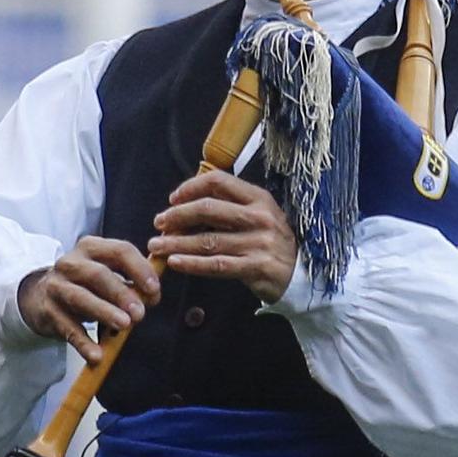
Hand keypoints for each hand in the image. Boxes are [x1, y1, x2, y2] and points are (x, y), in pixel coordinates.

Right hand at [18, 239, 160, 364]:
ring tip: (124, 326)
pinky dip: (83, 343)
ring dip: (104, 312)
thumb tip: (151, 297)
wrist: (39, 296)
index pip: (120, 250)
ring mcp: (57, 286)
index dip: (140, 269)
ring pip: (80, 297)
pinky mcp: (48, 311)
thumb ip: (130, 283)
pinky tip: (97, 355)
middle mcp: (72, 263)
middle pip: (99, 274)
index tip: (155, 289)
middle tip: (140, 313)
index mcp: (92, 248)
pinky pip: (67, 328)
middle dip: (122, 293)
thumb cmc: (84, 285)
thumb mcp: (105, 275)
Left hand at [148, 170, 296, 302]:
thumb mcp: (258, 215)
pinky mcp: (256, 267)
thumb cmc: (270, 242)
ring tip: (156, 246)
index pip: (218, 182)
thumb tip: (185, 205)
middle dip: (177, 216)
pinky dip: (192, 264)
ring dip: (177, 243)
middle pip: (208, 210)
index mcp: (258, 198)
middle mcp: (260, 217)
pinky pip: (217, 265)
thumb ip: (229, 207)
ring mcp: (259, 242)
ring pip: (208, 240)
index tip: (173, 199)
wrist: (301, 274)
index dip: (190, 187)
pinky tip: (175, 263)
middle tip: (158, 223)